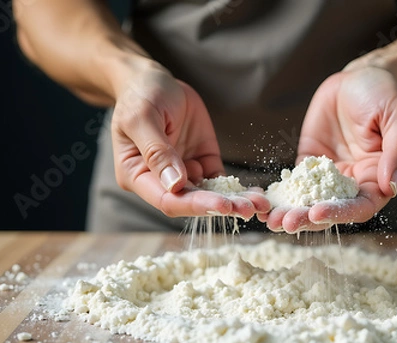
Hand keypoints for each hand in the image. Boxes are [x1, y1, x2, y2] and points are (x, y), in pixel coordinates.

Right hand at [110, 57, 268, 217]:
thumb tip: (175, 184)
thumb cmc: (140, 95)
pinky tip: (256, 195)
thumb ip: (157, 151)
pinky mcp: (202, 161)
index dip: (195, 205)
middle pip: (192, 201)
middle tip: (248, 209)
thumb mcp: (142, 118)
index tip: (221, 205)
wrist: (155, 80)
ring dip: (234, 201)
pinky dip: (238, 189)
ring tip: (259, 204)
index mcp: (137, 175)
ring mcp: (184, 172)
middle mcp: (161, 180)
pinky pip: (221, 181)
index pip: (167, 200)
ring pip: (209, 194)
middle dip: (221, 206)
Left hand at [260, 66, 396, 232]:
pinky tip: (261, 202)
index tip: (317, 213)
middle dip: (307, 218)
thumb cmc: (385, 94)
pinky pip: (293, 183)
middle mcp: (354, 184)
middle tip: (285, 223)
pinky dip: (279, 195)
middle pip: (331, 210)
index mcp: (379, 179)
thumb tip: (392, 185)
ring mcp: (329, 177)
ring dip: (291, 212)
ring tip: (270, 219)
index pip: (361, 206)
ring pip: (309, 201)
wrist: (359, 77)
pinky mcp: (308, 165)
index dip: (340, 213)